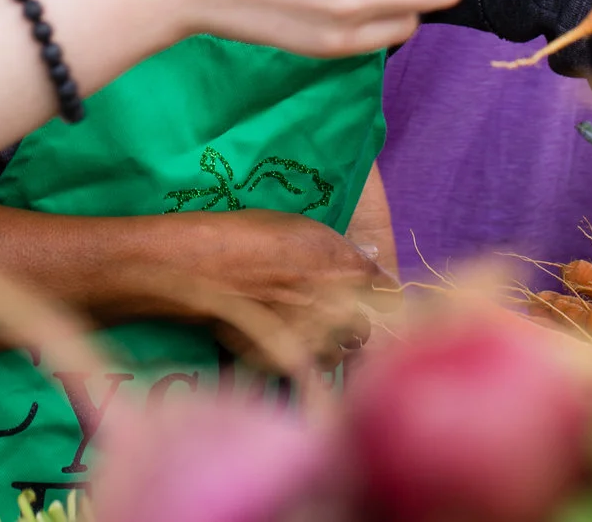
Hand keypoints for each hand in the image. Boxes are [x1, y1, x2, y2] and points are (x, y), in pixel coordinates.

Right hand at [148, 209, 393, 368]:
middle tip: (337, 318)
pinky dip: (310, 359)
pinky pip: (314, 365)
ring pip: (343, 351)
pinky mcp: (292, 356)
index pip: (384, 287)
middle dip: (355, 323)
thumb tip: (357, 261)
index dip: (379, 291)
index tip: (374, 294)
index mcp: (345, 264)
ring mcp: (315, 333)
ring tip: (316, 336)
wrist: (207, 266)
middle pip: (365, 326)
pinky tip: (296, 347)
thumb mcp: (298, 227)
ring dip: (335, 345)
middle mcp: (339, 302)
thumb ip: (333, 249)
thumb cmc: (248, 234)